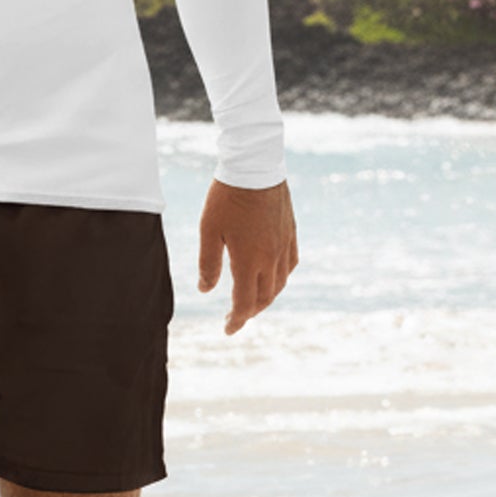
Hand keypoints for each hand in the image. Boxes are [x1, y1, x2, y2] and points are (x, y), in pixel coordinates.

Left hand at [197, 178, 296, 334]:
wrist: (255, 166)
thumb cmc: (227, 197)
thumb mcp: (209, 230)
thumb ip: (208, 263)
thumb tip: (205, 290)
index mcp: (248, 261)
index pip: (244, 303)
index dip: (236, 320)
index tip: (228, 330)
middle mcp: (270, 258)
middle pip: (264, 297)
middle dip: (249, 312)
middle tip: (236, 317)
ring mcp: (283, 245)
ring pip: (280, 283)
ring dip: (266, 297)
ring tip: (252, 301)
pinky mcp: (290, 232)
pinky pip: (290, 264)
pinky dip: (281, 278)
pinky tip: (274, 276)